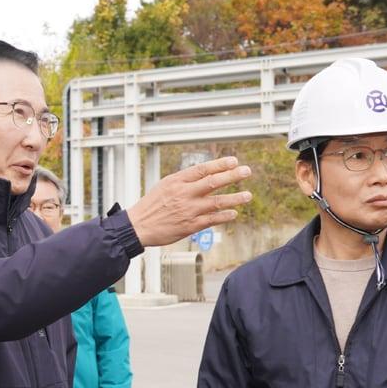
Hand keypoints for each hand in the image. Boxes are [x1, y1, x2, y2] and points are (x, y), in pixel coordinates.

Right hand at [127, 157, 252, 246]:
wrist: (139, 226)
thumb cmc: (152, 205)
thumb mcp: (165, 185)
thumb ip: (185, 180)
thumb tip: (205, 174)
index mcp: (177, 181)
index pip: (202, 169)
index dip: (219, 164)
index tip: (233, 161)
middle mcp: (184, 194)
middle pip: (212, 182)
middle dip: (232, 176)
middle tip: (246, 171)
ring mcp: (188, 210)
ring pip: (216, 202)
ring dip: (234, 198)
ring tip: (247, 195)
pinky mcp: (190, 226)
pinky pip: (211, 220)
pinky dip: (224, 216)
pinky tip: (233, 213)